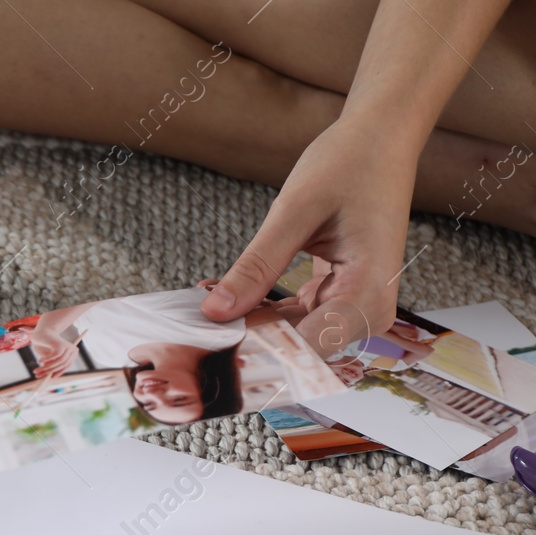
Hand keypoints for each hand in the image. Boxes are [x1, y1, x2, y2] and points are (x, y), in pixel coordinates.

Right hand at [30, 332, 79, 377]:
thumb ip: (51, 366)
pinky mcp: (62, 344)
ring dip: (46, 367)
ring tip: (36, 370)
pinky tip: (39, 361)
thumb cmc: (45, 346)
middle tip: (38, 375)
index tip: (49, 378)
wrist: (42, 332)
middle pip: (62, 365)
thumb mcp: (49, 358)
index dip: (57, 373)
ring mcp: (68, 346)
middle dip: (49, 371)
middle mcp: (73, 350)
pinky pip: (55, 356)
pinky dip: (46, 360)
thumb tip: (50, 379)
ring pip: (59, 362)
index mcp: (72, 354)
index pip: (66, 366)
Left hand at [201, 115, 414, 357]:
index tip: (211, 352)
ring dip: (247, 326)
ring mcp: (355, 306)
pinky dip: (258, 310)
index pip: (310, 349)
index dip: (258, 354)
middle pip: (300, 350)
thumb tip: (215, 311)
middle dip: (247, 341)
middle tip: (194, 331)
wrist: (380, 140)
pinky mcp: (338, 297)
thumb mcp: (294, 212)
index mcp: (369, 290)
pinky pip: (292, 319)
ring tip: (202, 307)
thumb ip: (256, 266)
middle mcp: (368, 308)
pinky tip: (224, 296)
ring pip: (290, 337)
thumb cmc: (350, 164)